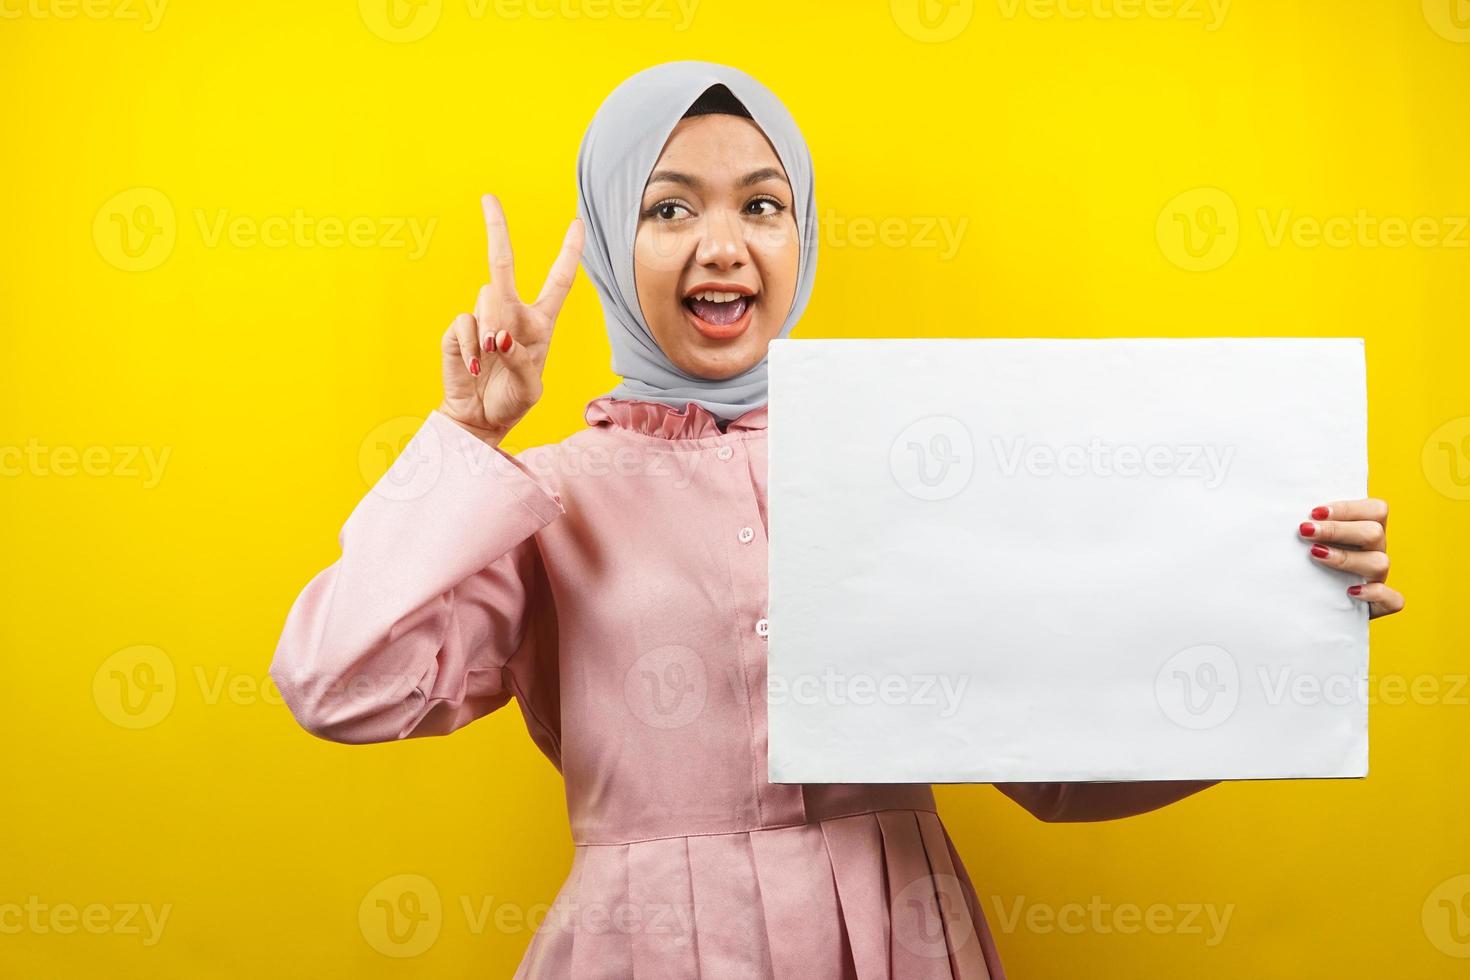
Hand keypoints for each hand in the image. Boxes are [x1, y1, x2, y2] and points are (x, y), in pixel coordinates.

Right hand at [438, 194, 583, 444]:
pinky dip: (472, 348)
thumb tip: (499, 336)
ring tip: (492, 358)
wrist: (481, 420)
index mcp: (540, 322)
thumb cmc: (513, 402)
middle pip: (502, 262)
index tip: (577, 223)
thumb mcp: (531, 387)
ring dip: (490, 326)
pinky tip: (474, 368)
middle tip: (489, 198)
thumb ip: (521, 361)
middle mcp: (511, 312)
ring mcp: (483, 318)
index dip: (569, 253)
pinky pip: (465, 324)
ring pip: (485, 297)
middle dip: (496, 229)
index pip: (558, 280)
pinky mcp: (460, 330)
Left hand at [1299, 497, 1404, 618]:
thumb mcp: (1312, 540)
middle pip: (1374, 532)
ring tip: (1316, 554)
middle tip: (1306, 530)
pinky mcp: (1381, 604)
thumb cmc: (1308, 564)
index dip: (1348, 508)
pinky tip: (1351, 591)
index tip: (1314, 513)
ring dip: (1347, 557)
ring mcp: (1378, 578)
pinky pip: (1393, 599)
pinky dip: (1376, 594)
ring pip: (1380, 563)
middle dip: (1337, 529)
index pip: (1376, 509)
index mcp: (1367, 530)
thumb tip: (1298, 517)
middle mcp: (1375, 552)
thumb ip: (1313, 525)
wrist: (1310, 605)